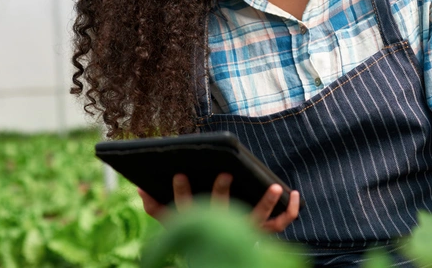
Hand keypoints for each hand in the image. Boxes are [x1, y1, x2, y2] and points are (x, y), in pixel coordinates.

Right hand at [137, 173, 300, 232]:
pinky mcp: (264, 232)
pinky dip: (290, 209)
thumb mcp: (176, 226)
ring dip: (267, 204)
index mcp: (201, 224)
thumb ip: (157, 208)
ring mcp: (246, 232)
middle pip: (222, 211)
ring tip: (275, 187)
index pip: (187, 210)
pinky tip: (292, 192)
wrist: (224, 260)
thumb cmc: (199, 235)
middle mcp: (224, 228)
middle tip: (224, 173)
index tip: (179, 174)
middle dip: (222, 192)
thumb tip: (139, 189)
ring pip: (260, 221)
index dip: (182, 193)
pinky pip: (282, 223)